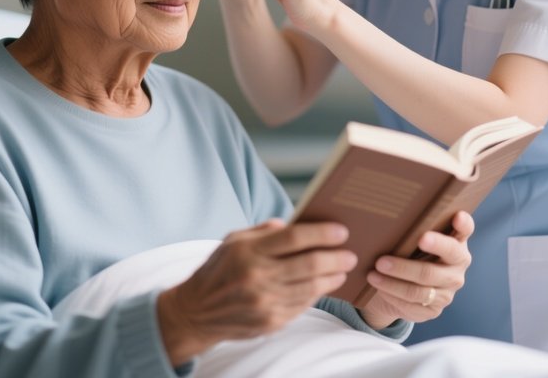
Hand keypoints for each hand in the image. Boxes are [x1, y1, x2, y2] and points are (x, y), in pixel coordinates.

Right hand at [157, 219, 356, 365]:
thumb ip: (265, 231)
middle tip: (350, 252)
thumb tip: (297, 224)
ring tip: (343, 268)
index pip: (295, 238)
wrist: (197, 311)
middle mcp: (258, 277)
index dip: (322, 233)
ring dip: (333, 277)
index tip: (341, 230)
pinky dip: (318, 293)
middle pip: (309, 264)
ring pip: (311, 287)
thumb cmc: (219, 269)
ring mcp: (265, 303)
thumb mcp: (234, 240)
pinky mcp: (271, 322)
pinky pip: (303, 305)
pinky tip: (325, 284)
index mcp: (249, 251)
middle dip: (336, 257)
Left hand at [358, 211, 473, 329]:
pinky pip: (412, 305)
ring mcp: (448, 291)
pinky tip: (379, 288)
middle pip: (432, 269)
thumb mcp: (414, 237)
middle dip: (404, 267)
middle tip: (381, 261)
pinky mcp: (434, 309)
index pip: (465, 229)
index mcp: (456, 242)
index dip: (463, 224)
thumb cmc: (411, 248)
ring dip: (392, 283)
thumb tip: (391, 216)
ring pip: (419, 290)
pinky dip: (392, 295)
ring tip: (372, 275)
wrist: (406, 282)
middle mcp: (457, 267)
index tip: (456, 217)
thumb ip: (414, 228)